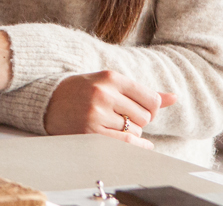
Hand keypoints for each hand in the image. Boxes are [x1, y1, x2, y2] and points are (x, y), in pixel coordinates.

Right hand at [43, 70, 176, 149]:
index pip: (151, 98)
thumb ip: (142, 92)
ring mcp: (96, 113)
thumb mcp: (110, 84)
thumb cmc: (83, 91)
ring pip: (134, 131)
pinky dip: (137, 146)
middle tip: (124, 118)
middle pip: (144, 117)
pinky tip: (140, 145)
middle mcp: (103, 93)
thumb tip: (174, 98)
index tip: (143, 110)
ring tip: (113, 125)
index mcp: (110, 77)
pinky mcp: (90, 132)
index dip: (152, 108)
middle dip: (139, 121)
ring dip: (130, 132)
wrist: (48, 101)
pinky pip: (126, 143)